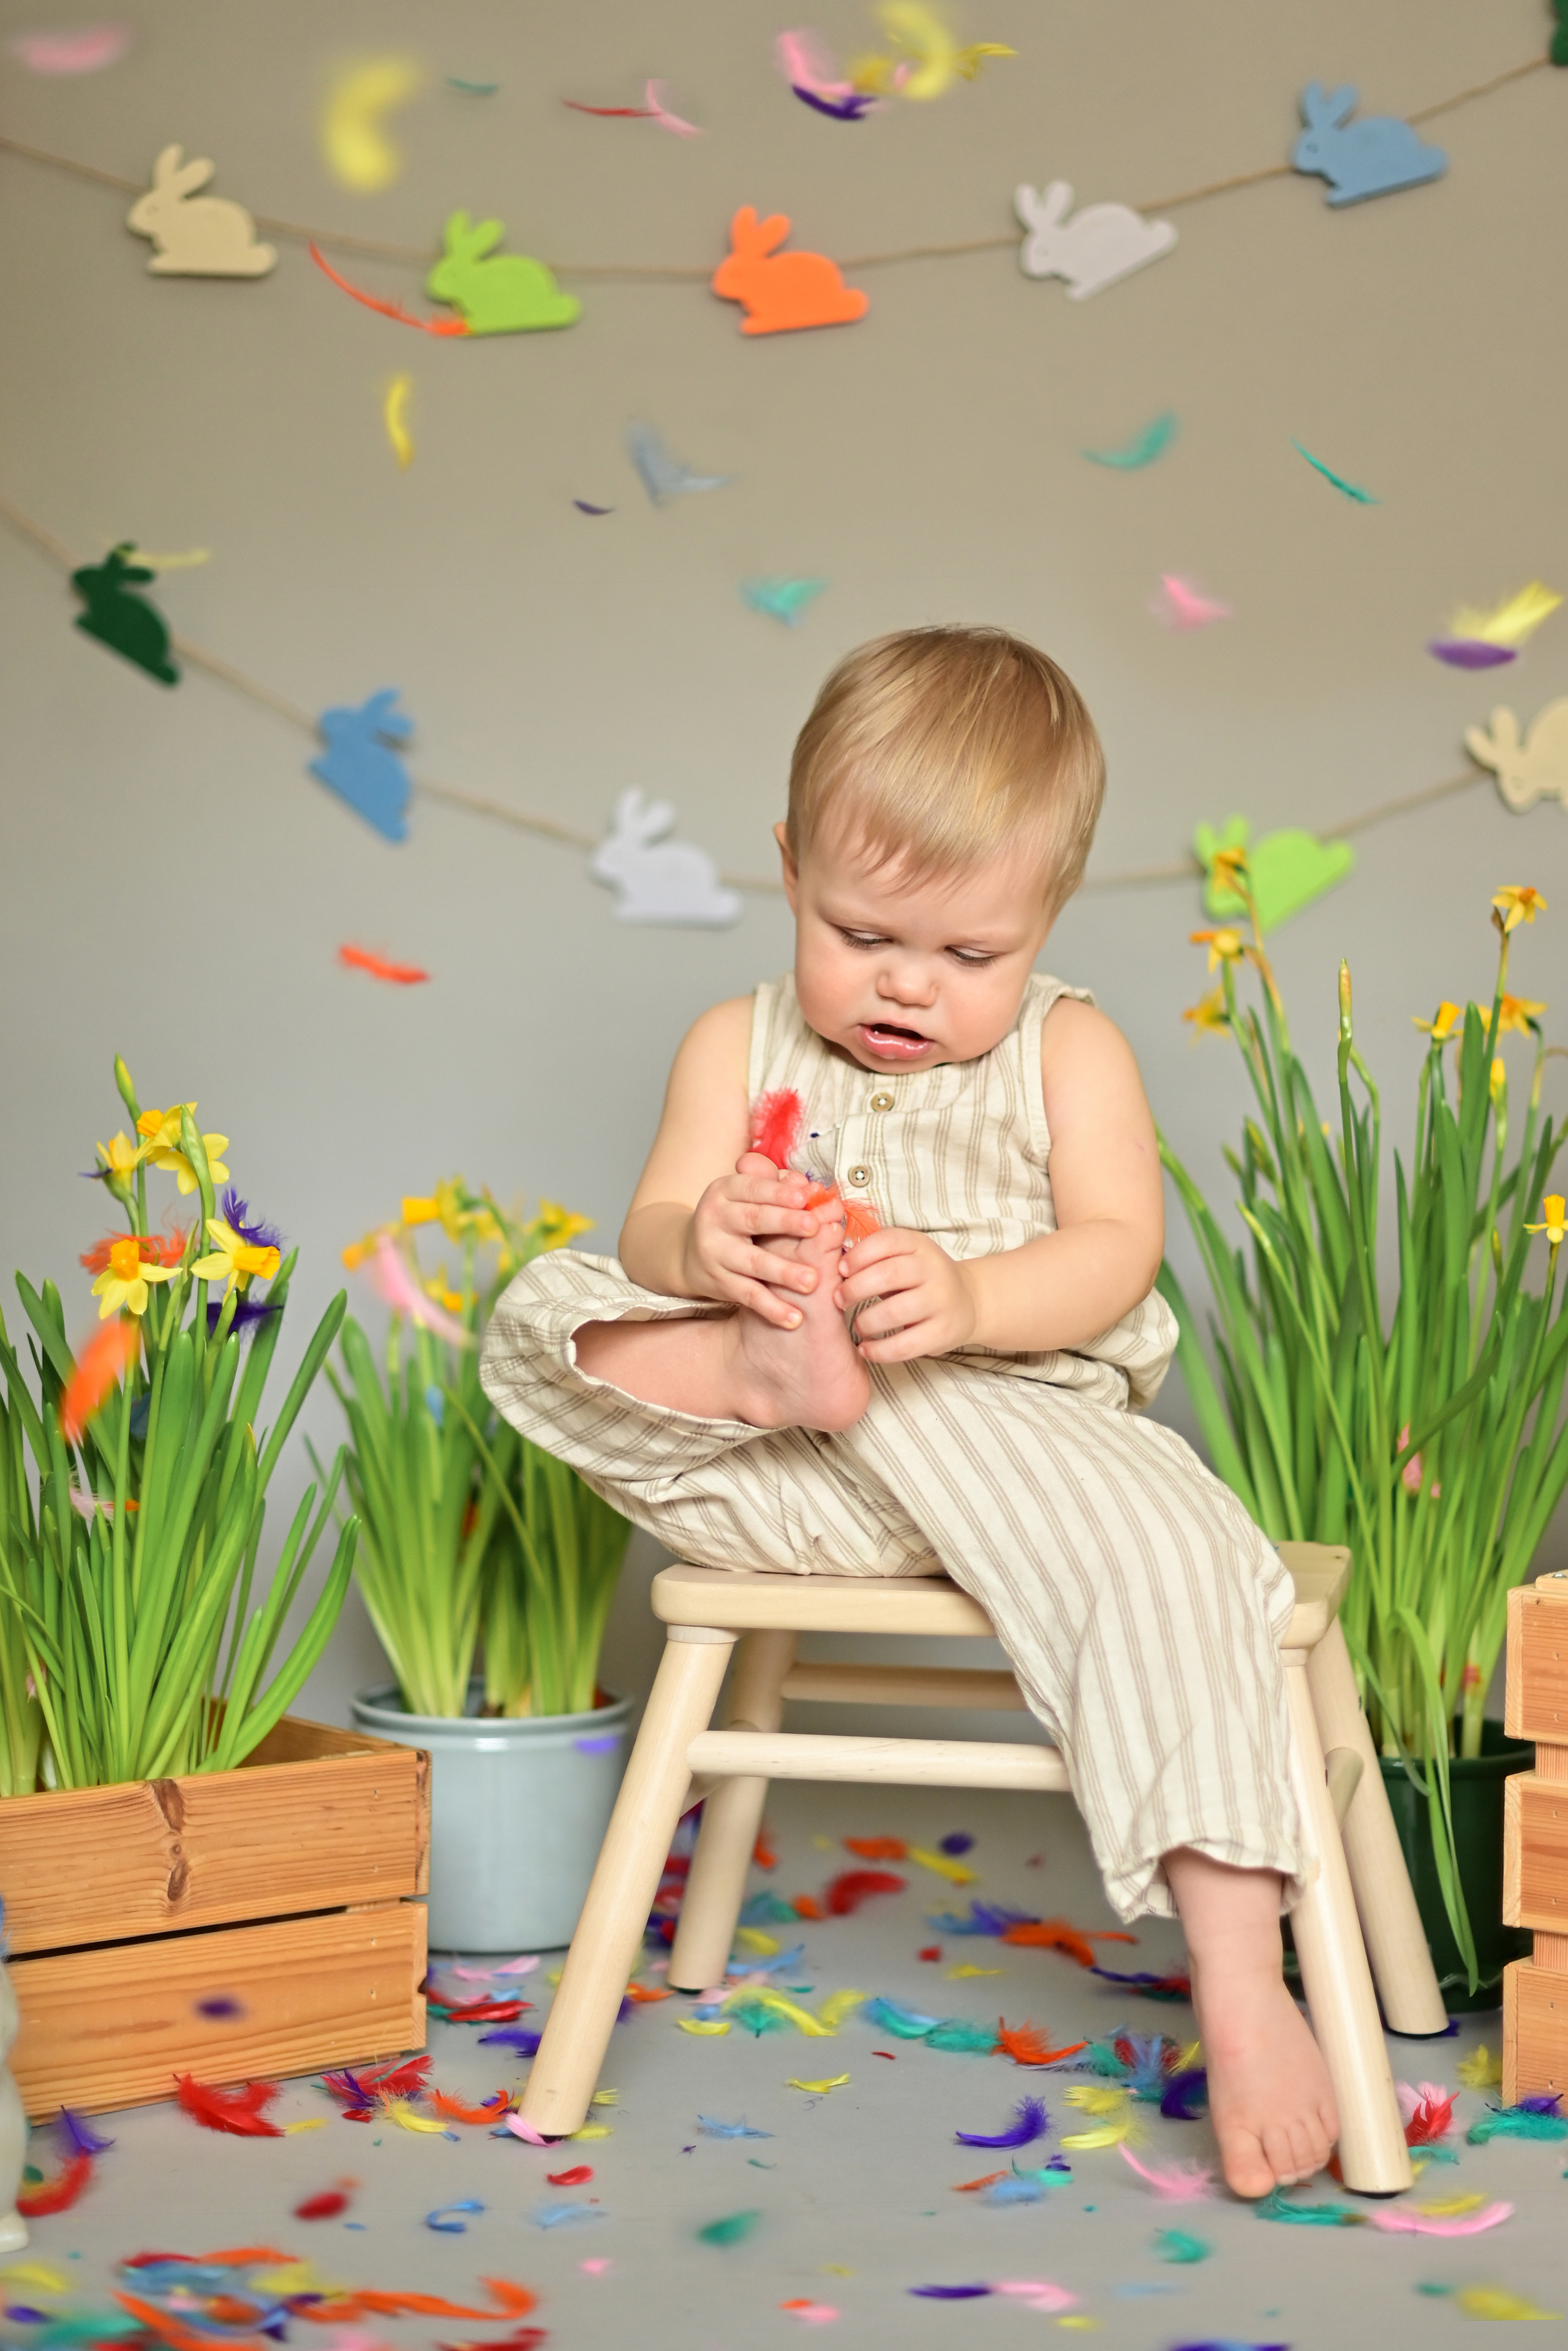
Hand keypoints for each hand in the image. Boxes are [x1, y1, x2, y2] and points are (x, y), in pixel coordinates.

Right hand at [682, 1151, 826, 1328]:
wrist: (690, 1255)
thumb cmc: (737, 1219)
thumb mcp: (748, 1196)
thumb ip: (777, 1187)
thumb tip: (808, 1186)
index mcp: (725, 1191)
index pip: (753, 1188)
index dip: (778, 1192)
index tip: (805, 1197)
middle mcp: (715, 1219)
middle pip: (753, 1220)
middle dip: (785, 1222)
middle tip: (815, 1226)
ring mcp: (715, 1253)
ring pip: (752, 1262)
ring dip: (783, 1271)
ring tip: (811, 1281)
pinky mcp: (719, 1283)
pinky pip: (749, 1295)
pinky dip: (771, 1308)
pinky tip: (794, 1318)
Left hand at [835, 1225, 976, 1363]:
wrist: (969, 1301)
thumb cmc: (920, 1278)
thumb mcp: (904, 1255)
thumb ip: (873, 1256)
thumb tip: (830, 1263)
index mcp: (919, 1244)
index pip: (886, 1242)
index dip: (857, 1256)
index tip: (840, 1270)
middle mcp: (934, 1269)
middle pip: (887, 1275)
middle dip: (854, 1289)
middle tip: (839, 1300)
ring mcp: (941, 1301)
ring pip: (894, 1312)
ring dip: (865, 1322)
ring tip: (858, 1326)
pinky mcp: (943, 1332)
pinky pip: (904, 1345)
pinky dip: (878, 1350)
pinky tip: (865, 1349)